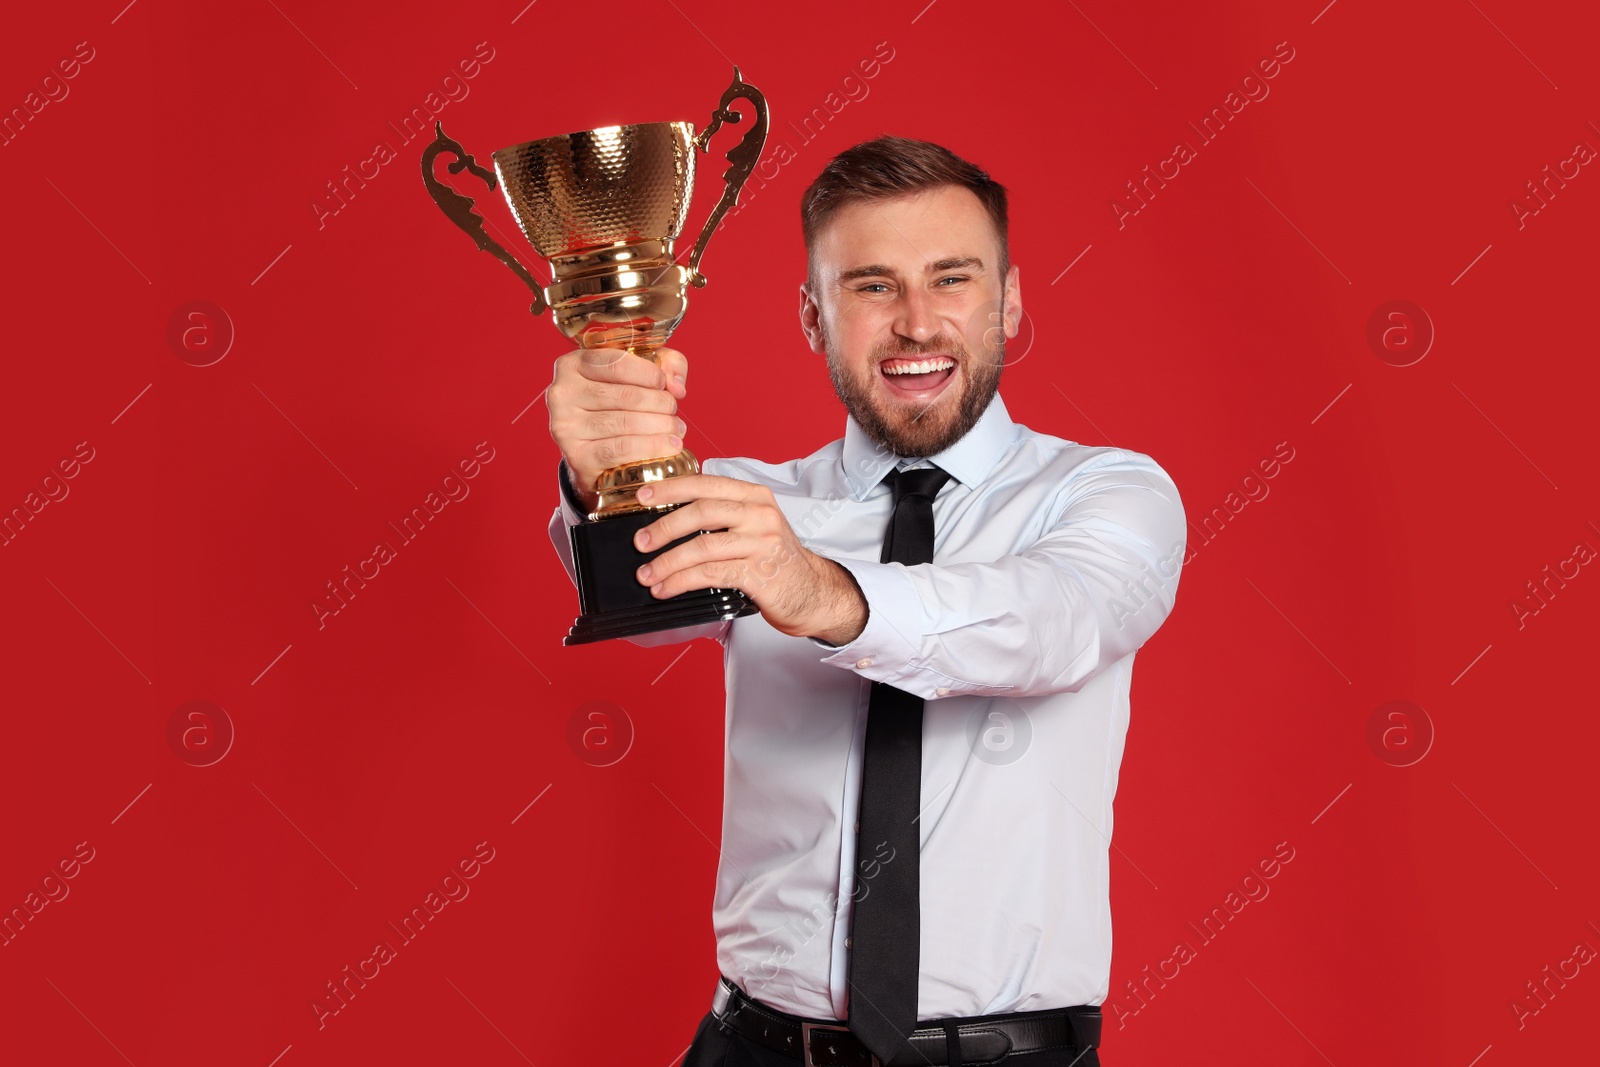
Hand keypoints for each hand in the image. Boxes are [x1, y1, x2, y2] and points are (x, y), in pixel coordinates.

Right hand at [545, 346, 688, 512]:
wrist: (592, 453)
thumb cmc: (616, 405)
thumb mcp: (639, 372)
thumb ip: (665, 364)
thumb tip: (677, 385)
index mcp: (572, 364)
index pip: (617, 364)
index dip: (649, 374)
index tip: (665, 385)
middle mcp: (562, 393)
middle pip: (626, 396)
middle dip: (660, 403)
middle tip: (674, 411)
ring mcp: (566, 426)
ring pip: (626, 423)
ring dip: (661, 427)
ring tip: (677, 429)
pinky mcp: (576, 456)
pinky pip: (621, 450)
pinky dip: (652, 448)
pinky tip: (669, 447)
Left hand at [630, 474, 867, 644]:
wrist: (812, 593)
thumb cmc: (775, 560)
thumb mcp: (754, 526)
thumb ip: (722, 515)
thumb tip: (668, 518)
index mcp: (755, 496)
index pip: (707, 484)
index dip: (671, 489)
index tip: (643, 497)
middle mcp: (760, 514)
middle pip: (701, 512)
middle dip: (663, 527)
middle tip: (640, 543)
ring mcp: (761, 543)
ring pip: (702, 546)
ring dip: (667, 562)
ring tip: (647, 574)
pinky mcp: (758, 573)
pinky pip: (709, 574)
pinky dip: (681, 582)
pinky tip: (666, 589)